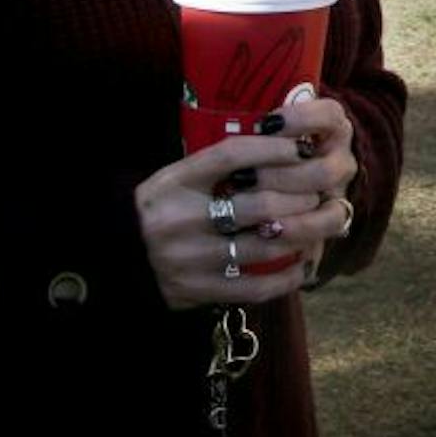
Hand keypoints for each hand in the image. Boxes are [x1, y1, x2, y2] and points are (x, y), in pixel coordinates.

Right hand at [135, 99, 358, 309]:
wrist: (113, 258)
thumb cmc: (159, 209)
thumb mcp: (176, 177)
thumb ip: (216, 164)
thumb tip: (280, 145)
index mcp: (175, 182)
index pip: (233, 155)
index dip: (274, 148)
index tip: (303, 147)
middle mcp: (181, 219)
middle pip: (261, 203)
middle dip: (302, 196)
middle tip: (321, 190)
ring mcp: (190, 259)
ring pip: (266, 246)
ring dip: (304, 233)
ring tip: (322, 222)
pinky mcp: (197, 292)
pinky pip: (255, 286)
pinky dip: (288, 275)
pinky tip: (304, 263)